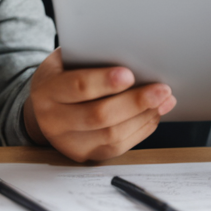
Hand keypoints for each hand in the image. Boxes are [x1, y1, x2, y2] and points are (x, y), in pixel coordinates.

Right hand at [22, 49, 175, 161]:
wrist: (45, 107)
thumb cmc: (63, 75)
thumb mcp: (66, 60)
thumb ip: (90, 58)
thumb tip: (132, 55)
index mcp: (47, 90)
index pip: (78, 87)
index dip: (105, 81)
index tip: (130, 74)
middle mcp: (54, 120)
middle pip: (98, 116)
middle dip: (135, 102)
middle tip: (161, 89)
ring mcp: (69, 143)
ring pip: (111, 136)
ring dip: (143, 117)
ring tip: (164, 100)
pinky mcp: (86, 155)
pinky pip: (118, 147)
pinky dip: (141, 130)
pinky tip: (154, 114)